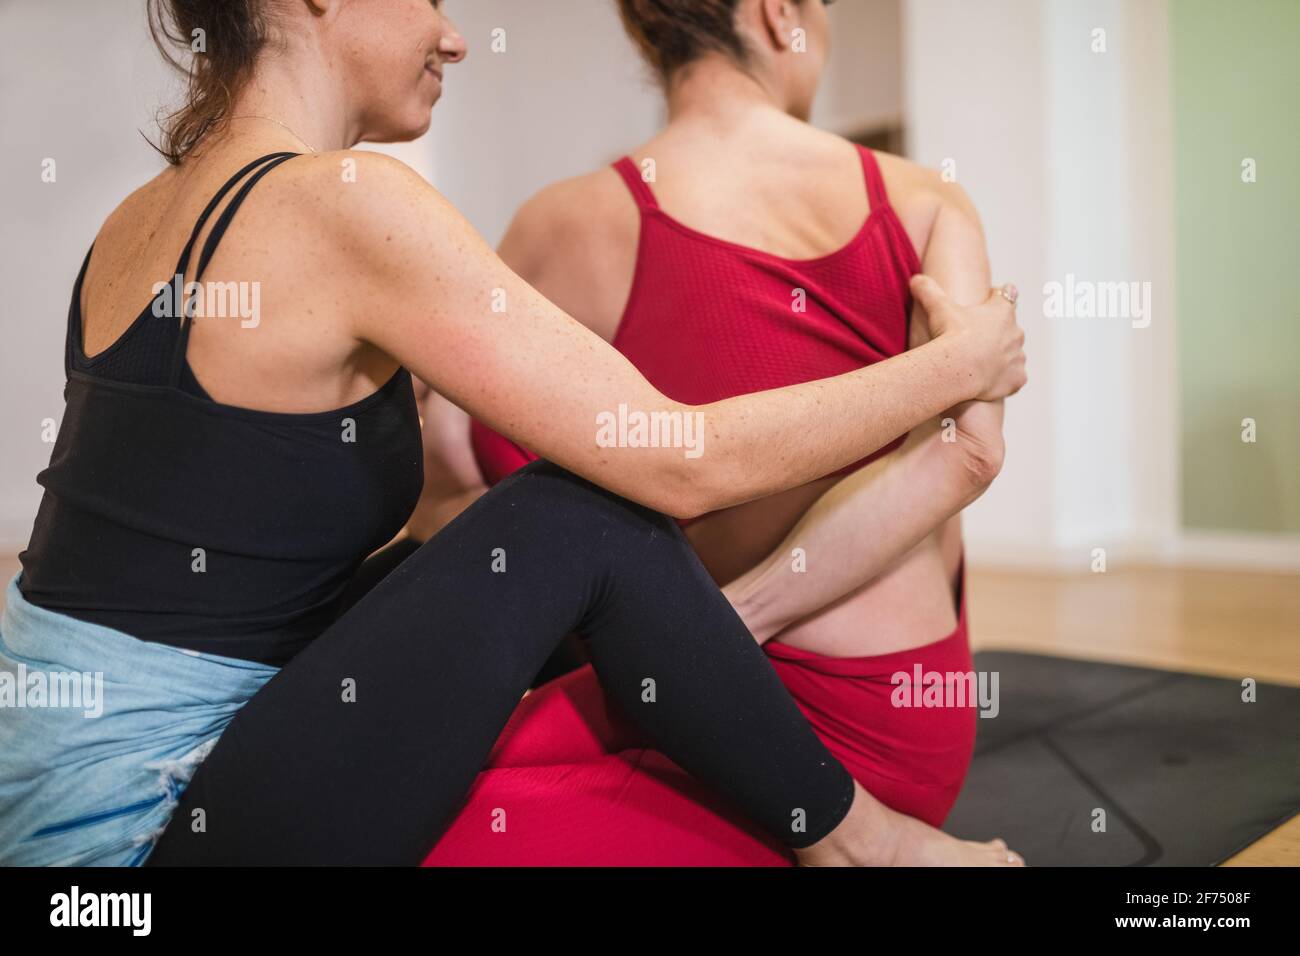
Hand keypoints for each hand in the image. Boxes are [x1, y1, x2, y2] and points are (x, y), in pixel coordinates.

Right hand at [910, 275, 1026, 401]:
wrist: (958, 371)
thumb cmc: (950, 335)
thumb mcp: (937, 308)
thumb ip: (927, 290)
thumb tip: (915, 280)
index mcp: (1002, 311)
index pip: (1008, 294)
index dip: (997, 296)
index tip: (988, 300)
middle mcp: (1016, 332)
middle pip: (1011, 328)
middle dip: (997, 332)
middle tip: (975, 340)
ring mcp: (1018, 357)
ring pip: (1014, 354)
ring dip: (1002, 357)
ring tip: (980, 364)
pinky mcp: (1017, 379)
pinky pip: (1015, 378)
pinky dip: (1005, 380)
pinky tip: (989, 381)